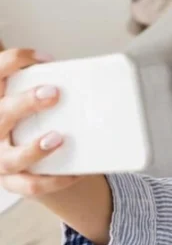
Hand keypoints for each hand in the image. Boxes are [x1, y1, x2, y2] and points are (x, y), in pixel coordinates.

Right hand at [0, 46, 81, 195]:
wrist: (24, 162)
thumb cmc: (30, 125)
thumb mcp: (30, 103)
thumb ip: (45, 90)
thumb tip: (89, 76)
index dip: (14, 62)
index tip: (45, 59)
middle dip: (25, 103)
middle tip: (53, 94)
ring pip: (10, 159)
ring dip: (34, 150)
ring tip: (58, 138)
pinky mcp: (11, 182)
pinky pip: (30, 186)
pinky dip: (54, 181)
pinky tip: (75, 173)